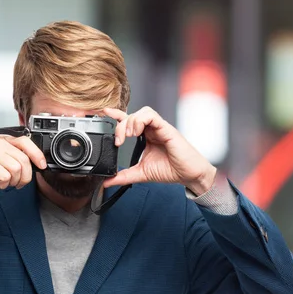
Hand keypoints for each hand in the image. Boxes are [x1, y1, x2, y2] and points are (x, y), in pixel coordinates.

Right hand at [0, 135, 46, 206]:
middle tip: (15, 182)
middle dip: (24, 176)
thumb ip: (21, 160)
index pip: (26, 142)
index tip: (42, 165)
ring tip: (2, 180)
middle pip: (23, 160)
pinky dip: (2, 184)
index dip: (37, 155)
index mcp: (5, 141)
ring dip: (12, 181)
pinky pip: (5, 176)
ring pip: (16, 169)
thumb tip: (39, 162)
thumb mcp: (8, 165)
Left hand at [102, 106, 216, 194]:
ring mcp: (159, 127)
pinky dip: (140, 120)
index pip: (128, 120)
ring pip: (141, 112)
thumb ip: (123, 176)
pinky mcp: (166, 128)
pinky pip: (151, 115)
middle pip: (131, 116)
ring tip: (128, 136)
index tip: (104, 113)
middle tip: (118, 141)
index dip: (116, 115)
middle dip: (120, 126)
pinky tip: (136, 132)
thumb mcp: (141, 173)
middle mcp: (151, 129)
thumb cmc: (170, 170)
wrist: (188, 175)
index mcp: (145, 136)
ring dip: (130, 122)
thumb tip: (107, 181)